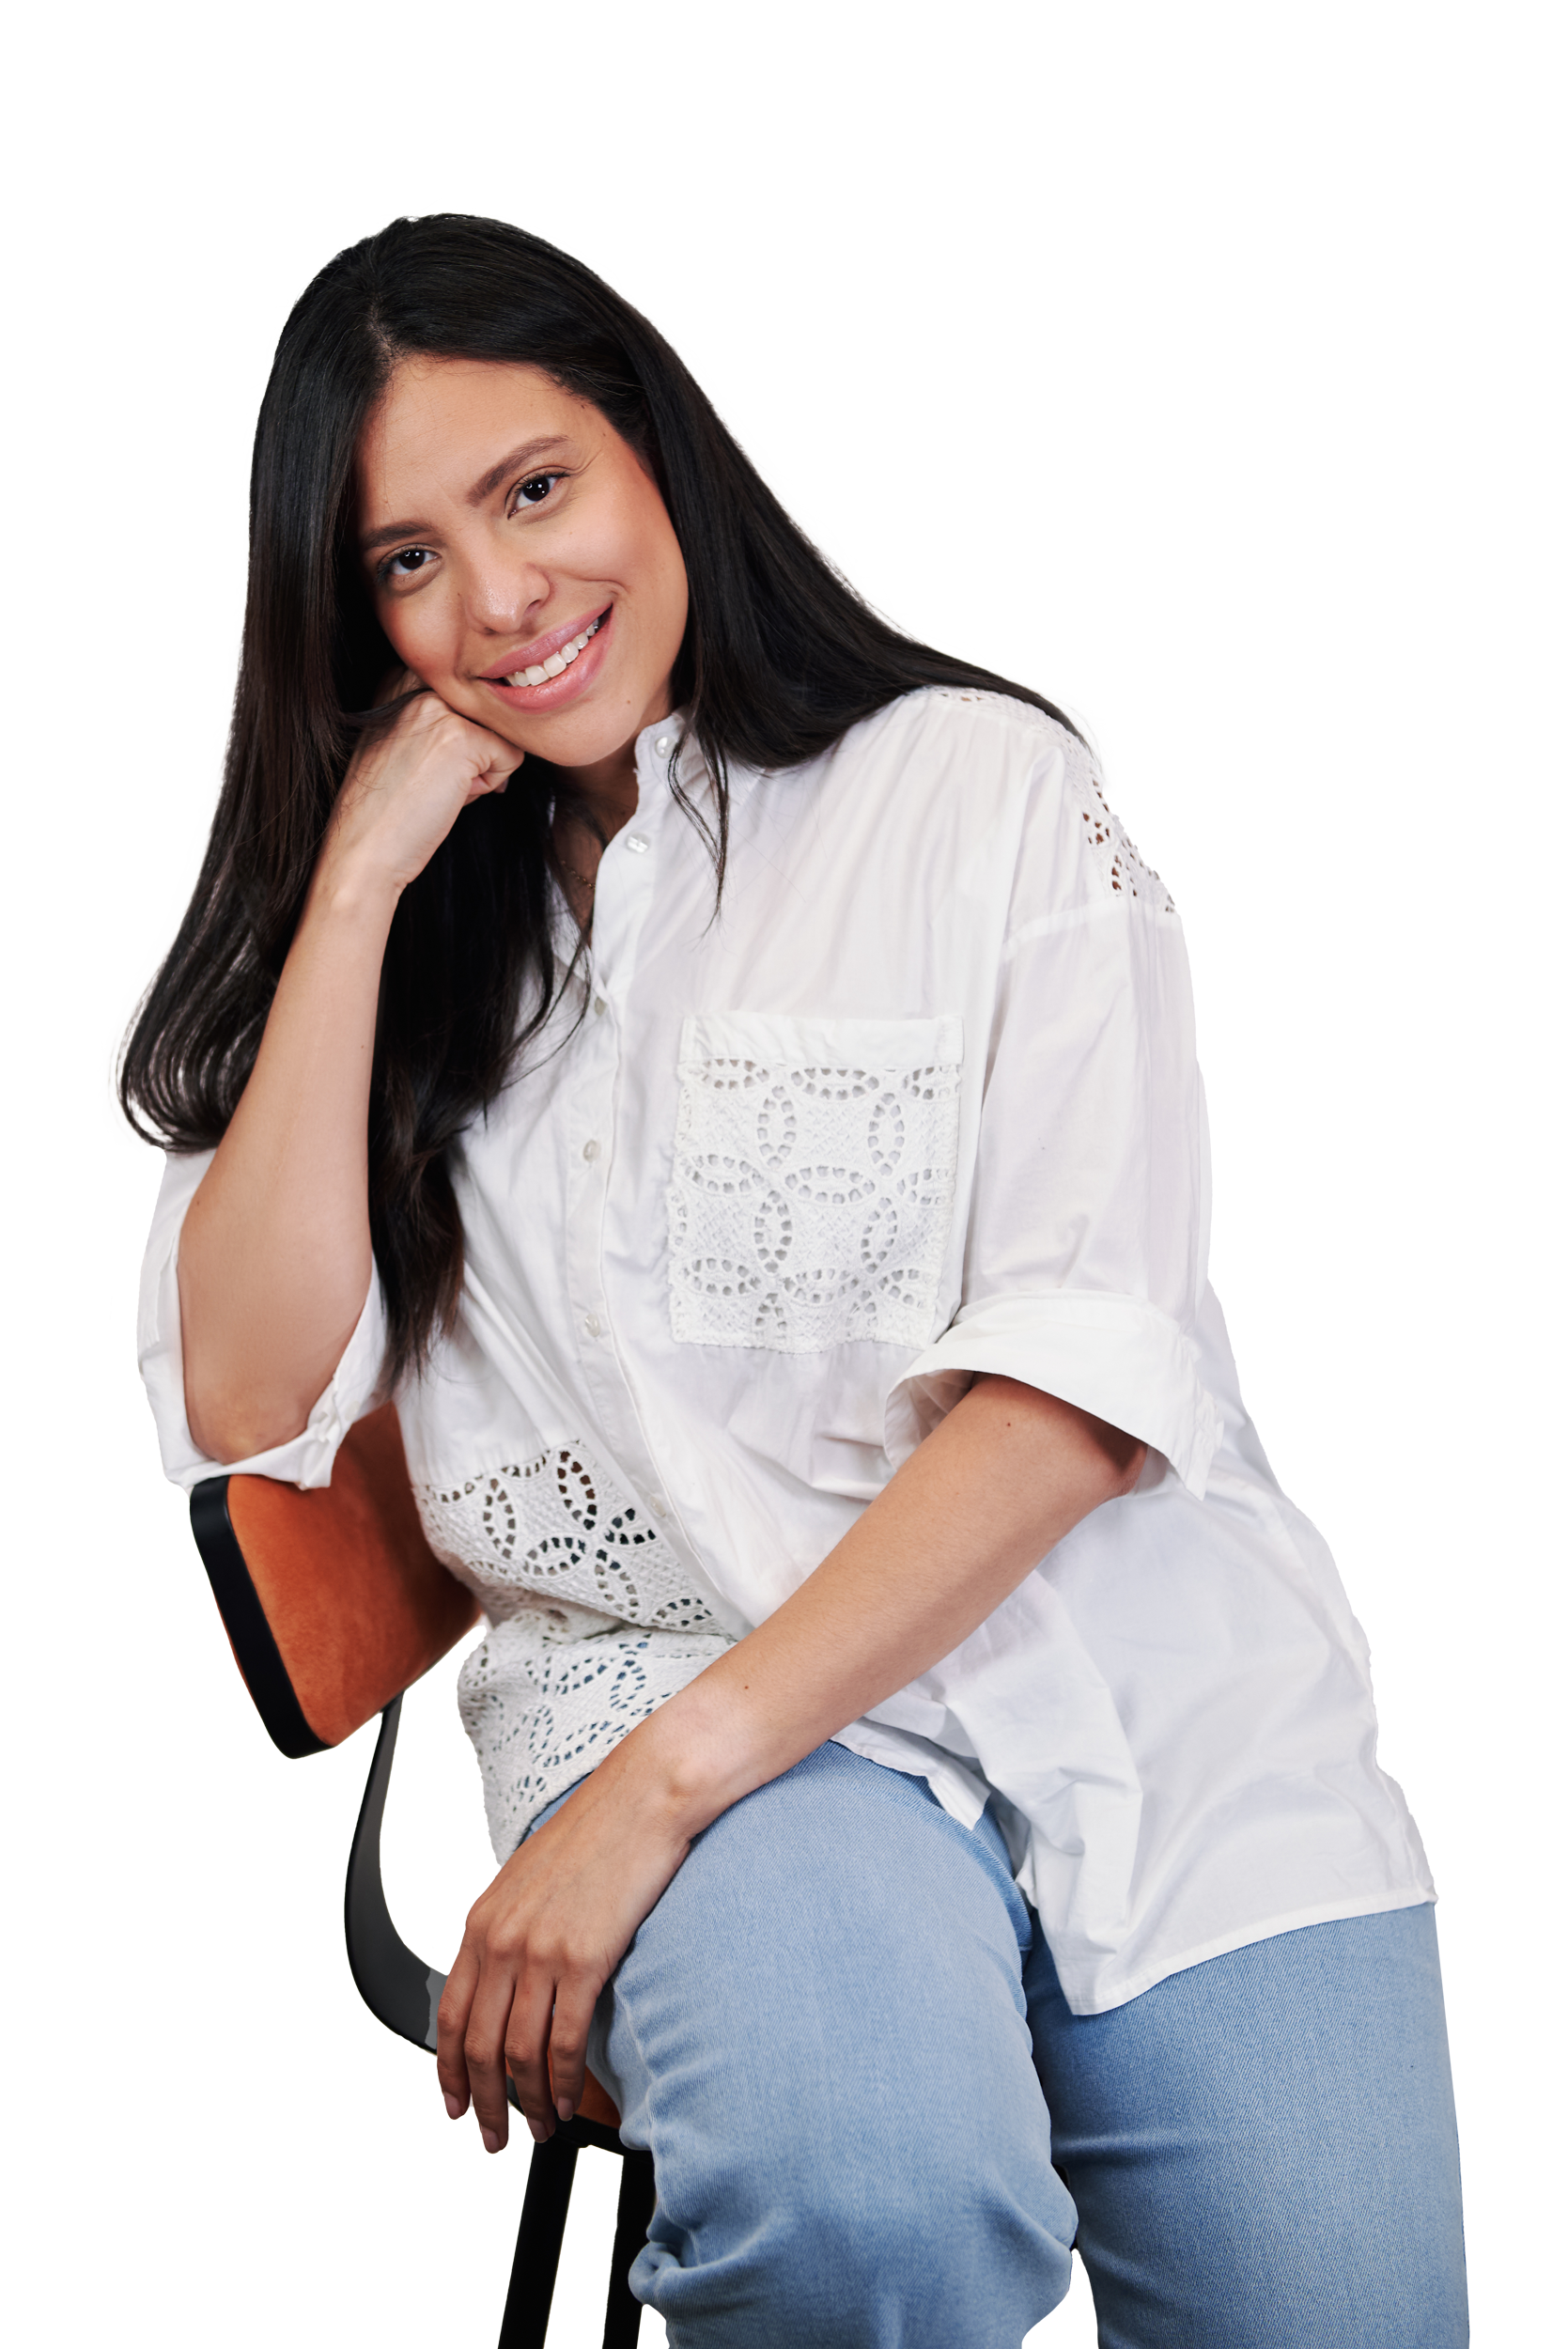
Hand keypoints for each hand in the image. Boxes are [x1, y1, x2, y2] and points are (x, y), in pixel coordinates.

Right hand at [315, 668, 521, 904]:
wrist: (362, 849)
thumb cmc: (387, 807)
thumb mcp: (406, 742)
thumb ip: (440, 718)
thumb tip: (500, 719)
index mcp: (399, 678)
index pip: (467, 696)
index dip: (461, 738)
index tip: (426, 764)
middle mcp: (416, 682)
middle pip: (486, 712)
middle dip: (474, 751)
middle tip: (433, 780)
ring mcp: (438, 707)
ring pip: (501, 734)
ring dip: (481, 769)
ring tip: (437, 787)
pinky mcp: (462, 737)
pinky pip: (511, 757)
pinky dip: (489, 786)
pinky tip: (448, 797)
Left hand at [435, 1724, 694, 2152]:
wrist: (645, 1796)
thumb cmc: (601, 1829)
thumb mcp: (534, 1876)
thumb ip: (515, 1925)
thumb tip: (515, 1972)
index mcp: (486, 1919)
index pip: (451, 2013)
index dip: (450, 2068)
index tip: (457, 2101)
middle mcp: (503, 1938)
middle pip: (477, 2045)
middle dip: (484, 2101)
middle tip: (495, 2134)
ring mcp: (541, 1950)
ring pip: (518, 2053)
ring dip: (526, 2102)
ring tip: (539, 2127)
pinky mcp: (584, 1959)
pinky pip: (564, 2042)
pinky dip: (563, 2083)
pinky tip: (568, 2101)